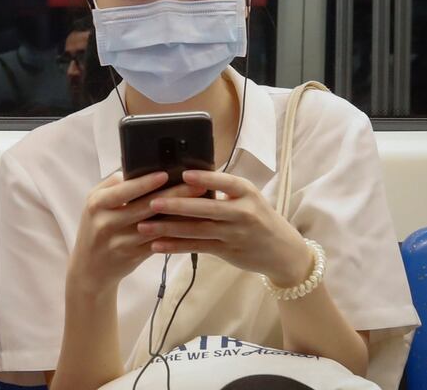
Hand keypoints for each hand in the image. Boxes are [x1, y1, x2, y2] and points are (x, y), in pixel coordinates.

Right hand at [67, 172, 206, 294]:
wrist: (89, 267)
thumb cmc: (96, 227)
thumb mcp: (95, 204)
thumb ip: (114, 186)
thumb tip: (139, 169)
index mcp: (97, 204)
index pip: (124, 190)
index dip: (145, 183)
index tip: (166, 173)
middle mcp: (107, 223)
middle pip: (145, 207)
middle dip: (174, 194)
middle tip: (198, 185)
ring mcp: (120, 242)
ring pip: (156, 227)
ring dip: (180, 215)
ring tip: (201, 204)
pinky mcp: (133, 256)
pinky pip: (159, 243)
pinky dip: (176, 234)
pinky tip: (192, 225)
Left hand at [137, 170, 312, 286]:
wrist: (282, 250)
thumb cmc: (257, 216)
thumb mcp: (247, 197)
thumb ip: (221, 189)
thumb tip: (184, 176)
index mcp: (246, 192)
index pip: (226, 182)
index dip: (206, 179)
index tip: (184, 175)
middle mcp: (243, 212)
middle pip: (207, 208)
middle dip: (177, 205)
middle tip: (152, 202)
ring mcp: (235, 233)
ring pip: (197, 230)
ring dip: (169, 228)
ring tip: (144, 226)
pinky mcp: (227, 251)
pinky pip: (196, 247)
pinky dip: (175, 246)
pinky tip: (156, 245)